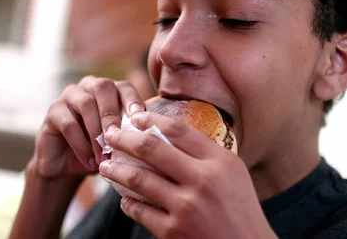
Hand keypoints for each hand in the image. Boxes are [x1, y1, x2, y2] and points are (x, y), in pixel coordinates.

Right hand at [31, 76, 144, 179]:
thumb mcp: (119, 142)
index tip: (140, 120)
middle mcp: (89, 86)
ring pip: (85, 104)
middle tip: (117, 138)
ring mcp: (68, 96)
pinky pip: (69, 124)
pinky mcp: (52, 111)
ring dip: (97, 133)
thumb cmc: (99, 152)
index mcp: (109, 90)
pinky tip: (90, 163)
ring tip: (104, 158)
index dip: (133, 100)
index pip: (124, 86)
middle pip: (103, 87)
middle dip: (112, 114)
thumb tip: (150, 136)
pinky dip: (82, 145)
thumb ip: (131, 132)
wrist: (66, 168)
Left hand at [99, 112, 276, 238]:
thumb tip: (171, 135)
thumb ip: (207, 155)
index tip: (136, 118)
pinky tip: (124, 199)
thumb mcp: (233, 174)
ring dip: (116, 170)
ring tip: (106, 166)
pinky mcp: (173, 231)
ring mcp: (185, 206)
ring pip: (138, 178)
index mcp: (219, 161)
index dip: (152, 120)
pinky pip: (140, 211)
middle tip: (110, 135)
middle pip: (151, 148)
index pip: (178, 130)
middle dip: (124, 139)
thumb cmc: (240, 210)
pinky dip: (128, 203)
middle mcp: (202, 179)